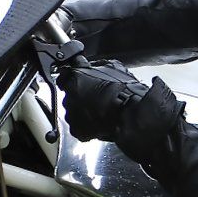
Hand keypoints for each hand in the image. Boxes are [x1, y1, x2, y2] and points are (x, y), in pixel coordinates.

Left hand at [60, 59, 182, 164]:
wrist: (133, 115)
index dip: (72, 78)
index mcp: (74, 79)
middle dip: (80, 95)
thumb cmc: (125, 91)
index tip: (78, 80)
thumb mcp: (112, 67)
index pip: (64, 76)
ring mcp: (72, 116)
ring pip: (74, 111)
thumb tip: (89, 64)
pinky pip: (79, 126)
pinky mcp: (78, 131)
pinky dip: (86, 125)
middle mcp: (69, 98)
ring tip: (99, 111)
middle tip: (95, 97)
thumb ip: (95, 65)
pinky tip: (98, 121)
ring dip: (82, 110)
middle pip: (69, 95)